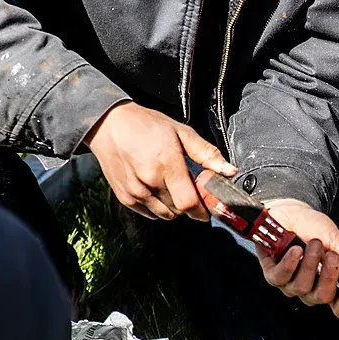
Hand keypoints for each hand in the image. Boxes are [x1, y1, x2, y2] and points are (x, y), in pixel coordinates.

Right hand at [86, 102, 234, 220]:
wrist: (108, 125)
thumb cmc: (146, 125)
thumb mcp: (181, 132)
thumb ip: (207, 154)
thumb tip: (230, 171)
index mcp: (166, 164)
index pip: (189, 203)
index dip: (202, 211)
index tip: (208, 208)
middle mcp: (149, 181)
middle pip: (180, 210)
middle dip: (190, 204)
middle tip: (189, 187)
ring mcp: (135, 191)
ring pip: (165, 215)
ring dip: (174, 206)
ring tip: (171, 185)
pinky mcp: (125, 197)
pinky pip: (150, 214)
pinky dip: (158, 206)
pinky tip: (156, 188)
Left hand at [251, 198, 338, 318]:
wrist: (292, 211)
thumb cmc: (315, 228)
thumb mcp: (336, 243)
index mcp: (330, 285)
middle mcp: (310, 289)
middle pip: (322, 297)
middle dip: (329, 276)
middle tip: (331, 256)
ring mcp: (290, 284)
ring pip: (302, 287)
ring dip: (310, 264)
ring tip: (314, 244)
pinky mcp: (272, 274)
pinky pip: (280, 278)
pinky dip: (289, 264)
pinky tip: (296, 250)